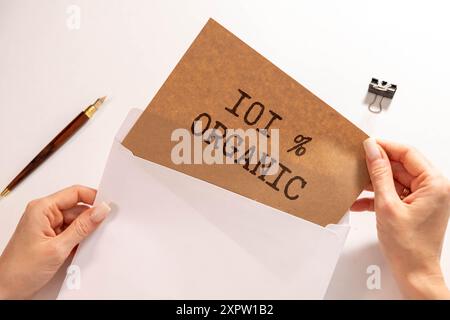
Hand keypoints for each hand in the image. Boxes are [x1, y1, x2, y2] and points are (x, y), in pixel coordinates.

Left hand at [0, 185, 109, 298]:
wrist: (5, 291)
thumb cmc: (19, 270)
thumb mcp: (58, 248)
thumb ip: (82, 228)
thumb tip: (101, 210)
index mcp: (42, 208)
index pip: (75, 193)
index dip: (94, 197)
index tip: (108, 207)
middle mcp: (44, 214)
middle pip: (78, 208)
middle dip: (91, 219)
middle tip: (102, 230)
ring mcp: (48, 226)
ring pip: (76, 222)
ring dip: (84, 232)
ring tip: (85, 245)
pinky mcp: (51, 238)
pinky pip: (72, 233)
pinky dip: (79, 241)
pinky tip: (79, 250)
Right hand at [352, 138, 449, 298]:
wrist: (414, 272)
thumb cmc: (409, 246)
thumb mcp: (387, 205)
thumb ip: (379, 174)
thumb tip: (372, 150)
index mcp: (434, 184)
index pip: (408, 153)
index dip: (385, 146)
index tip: (366, 144)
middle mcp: (432, 188)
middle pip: (401, 166)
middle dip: (377, 166)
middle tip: (357, 163)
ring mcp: (423, 198)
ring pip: (394, 179)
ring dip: (374, 183)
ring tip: (356, 184)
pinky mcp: (414, 207)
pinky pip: (394, 193)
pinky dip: (377, 196)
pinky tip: (360, 202)